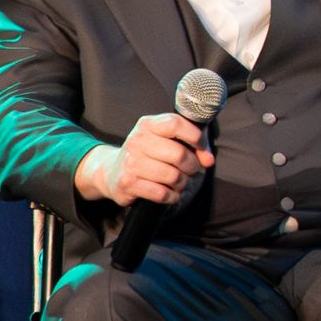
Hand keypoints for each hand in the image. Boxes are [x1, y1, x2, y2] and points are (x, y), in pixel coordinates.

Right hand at [80, 110, 212, 208]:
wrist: (112, 172)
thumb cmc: (148, 155)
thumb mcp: (165, 140)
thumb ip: (191, 143)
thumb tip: (208, 159)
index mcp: (147, 125)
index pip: (175, 124)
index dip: (195, 137)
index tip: (202, 149)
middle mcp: (136, 141)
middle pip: (178, 154)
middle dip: (192, 166)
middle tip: (191, 170)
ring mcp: (130, 162)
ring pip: (172, 176)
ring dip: (182, 183)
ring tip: (179, 182)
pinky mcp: (127, 183)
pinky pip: (161, 193)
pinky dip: (171, 196)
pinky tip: (169, 193)